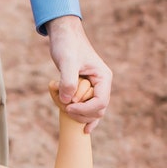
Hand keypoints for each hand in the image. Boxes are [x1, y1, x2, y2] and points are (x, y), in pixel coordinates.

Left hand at [46, 16, 111, 132]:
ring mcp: (95, 89)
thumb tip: (68, 100)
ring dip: (78, 115)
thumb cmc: (67, 46)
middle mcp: (102, 85)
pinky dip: (84, 118)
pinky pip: (89, 110)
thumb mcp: (67, 61)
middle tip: (64, 108)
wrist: (65, 37)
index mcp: (103, 77)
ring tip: (63, 107)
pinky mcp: (86, 92)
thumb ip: (68, 80)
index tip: (68, 107)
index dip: (85, 109)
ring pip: (93, 113)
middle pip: (98, 111)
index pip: (100, 102)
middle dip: (81, 114)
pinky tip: (83, 129)